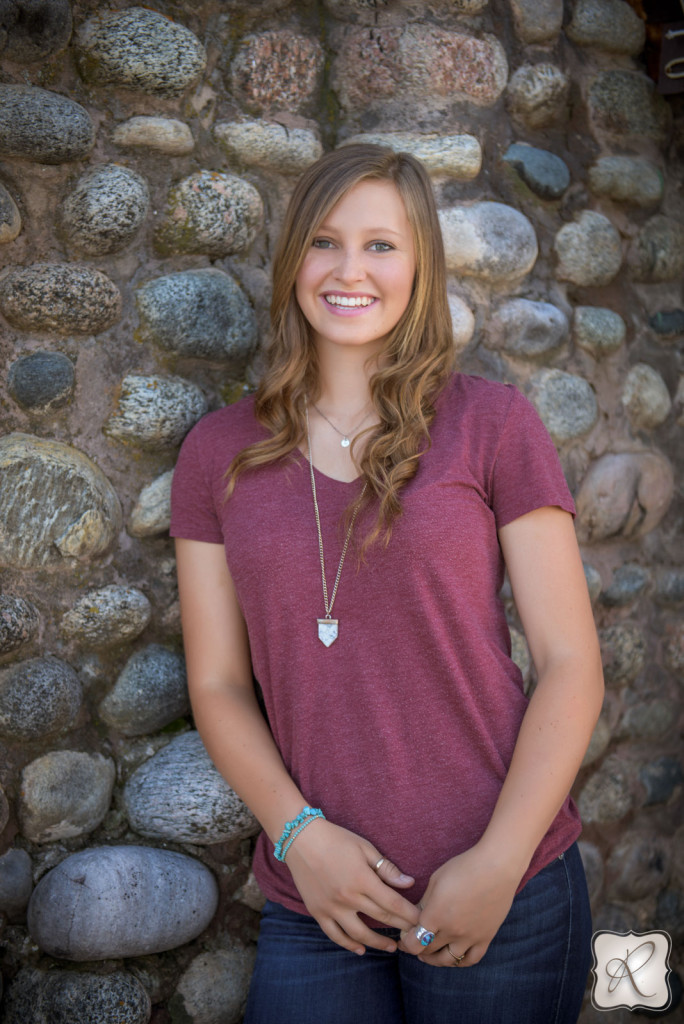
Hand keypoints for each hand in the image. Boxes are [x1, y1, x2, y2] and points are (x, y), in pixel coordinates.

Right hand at [283, 819, 419, 954]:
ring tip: (391, 948)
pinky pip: (335, 935)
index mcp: (362, 879)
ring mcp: (331, 907)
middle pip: (380, 918)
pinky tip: (360, 949)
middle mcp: (347, 897)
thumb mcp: (364, 848)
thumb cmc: (336, 839)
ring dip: (377, 943)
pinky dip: (349, 945)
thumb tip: (409, 883)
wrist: (301, 839)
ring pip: (359, 934)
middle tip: (413, 935)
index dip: (409, 914)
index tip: (421, 921)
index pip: (392, 903)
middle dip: (400, 927)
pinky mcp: (318, 912)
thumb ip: (386, 868)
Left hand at [398, 844, 520, 966]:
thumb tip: (416, 916)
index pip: (414, 942)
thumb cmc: (464, 867)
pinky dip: (459, 961)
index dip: (406, 942)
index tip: (404, 936)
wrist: (497, 867)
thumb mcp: (436, 880)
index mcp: (436, 915)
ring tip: (429, 954)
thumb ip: (425, 902)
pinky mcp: (486, 937)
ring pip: (448, 960)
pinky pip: (471, 959)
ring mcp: (470, 937)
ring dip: (435, 959)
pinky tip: (453, 955)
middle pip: (428, 951)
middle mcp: (452, 930)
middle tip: (412, 942)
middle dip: (416, 948)